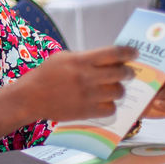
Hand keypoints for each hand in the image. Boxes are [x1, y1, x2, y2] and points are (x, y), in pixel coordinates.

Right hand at [18, 46, 137, 122]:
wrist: (30, 98)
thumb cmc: (45, 75)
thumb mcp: (63, 58)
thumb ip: (85, 58)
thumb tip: (107, 60)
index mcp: (81, 60)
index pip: (113, 53)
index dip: (128, 52)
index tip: (134, 53)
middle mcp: (86, 77)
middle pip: (121, 74)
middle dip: (128, 73)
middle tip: (128, 73)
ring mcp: (87, 95)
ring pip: (118, 92)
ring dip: (119, 90)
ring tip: (113, 88)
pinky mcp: (86, 111)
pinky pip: (110, 108)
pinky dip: (110, 105)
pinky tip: (104, 102)